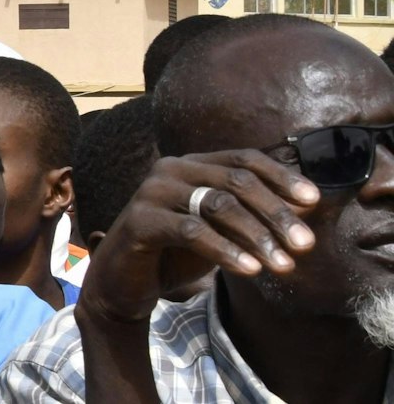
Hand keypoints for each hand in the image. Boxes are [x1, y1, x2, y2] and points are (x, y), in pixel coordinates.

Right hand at [82, 150, 319, 322]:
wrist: (126, 281)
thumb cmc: (177, 252)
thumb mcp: (222, 231)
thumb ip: (253, 216)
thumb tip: (306, 206)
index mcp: (192, 164)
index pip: (243, 159)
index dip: (280, 177)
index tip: (313, 200)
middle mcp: (170, 169)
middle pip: (236, 181)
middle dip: (276, 213)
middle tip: (306, 244)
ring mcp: (152, 191)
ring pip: (218, 205)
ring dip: (257, 236)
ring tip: (284, 265)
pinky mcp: (140, 219)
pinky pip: (192, 231)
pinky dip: (226, 250)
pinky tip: (251, 270)